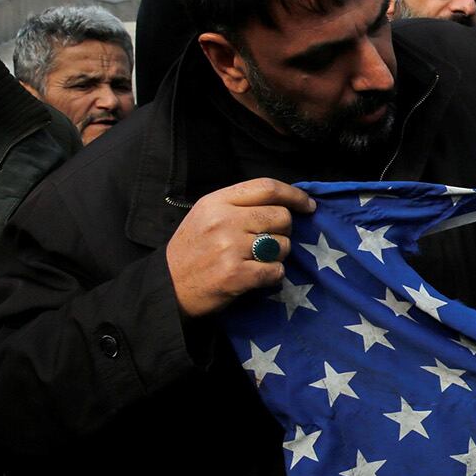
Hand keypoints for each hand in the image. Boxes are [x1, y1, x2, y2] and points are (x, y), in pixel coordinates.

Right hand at [165, 178, 316, 319]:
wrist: (167, 287)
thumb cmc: (192, 251)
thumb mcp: (206, 215)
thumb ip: (240, 205)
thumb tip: (285, 204)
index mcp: (217, 201)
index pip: (267, 187)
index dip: (294, 195)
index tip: (308, 205)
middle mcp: (223, 220)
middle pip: (281, 216)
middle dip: (284, 231)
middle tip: (271, 242)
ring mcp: (229, 247)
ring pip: (281, 245)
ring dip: (277, 256)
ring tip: (257, 261)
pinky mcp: (235, 275)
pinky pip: (275, 270)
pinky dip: (273, 276)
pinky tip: (258, 276)